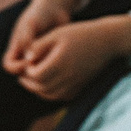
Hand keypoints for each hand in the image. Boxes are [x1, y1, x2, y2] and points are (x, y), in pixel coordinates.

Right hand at [3, 0, 81, 72]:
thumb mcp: (31, 24)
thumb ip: (27, 39)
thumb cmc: (40, 13)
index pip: (9, 65)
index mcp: (16, 46)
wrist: (57, 8)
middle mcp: (26, 54)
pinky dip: (57, 68)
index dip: (17, 68)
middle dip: (33, 73)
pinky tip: (66, 63)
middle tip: (47, 67)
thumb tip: (29, 60)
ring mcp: (39, 57)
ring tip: (57, 65)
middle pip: (24, 73)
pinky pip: (52, 69)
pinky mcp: (53, 57)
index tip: (30, 62)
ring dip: (46, 72)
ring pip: (39, 73)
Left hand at [10, 15, 130, 101]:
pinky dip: (52, 94)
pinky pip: (63, 96)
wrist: (107, 41)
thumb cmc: (80, 33)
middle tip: (22, 77)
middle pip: (42, 88)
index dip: (27, 71)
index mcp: (60, 63)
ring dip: (39, 91)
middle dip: (29, 83)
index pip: (36, 75)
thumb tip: (26, 59)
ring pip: (52, 95)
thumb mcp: (56, 34)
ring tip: (33, 82)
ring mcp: (77, 83)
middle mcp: (68, 77)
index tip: (26, 63)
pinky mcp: (82, 86)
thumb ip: (39, 46)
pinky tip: (48, 85)